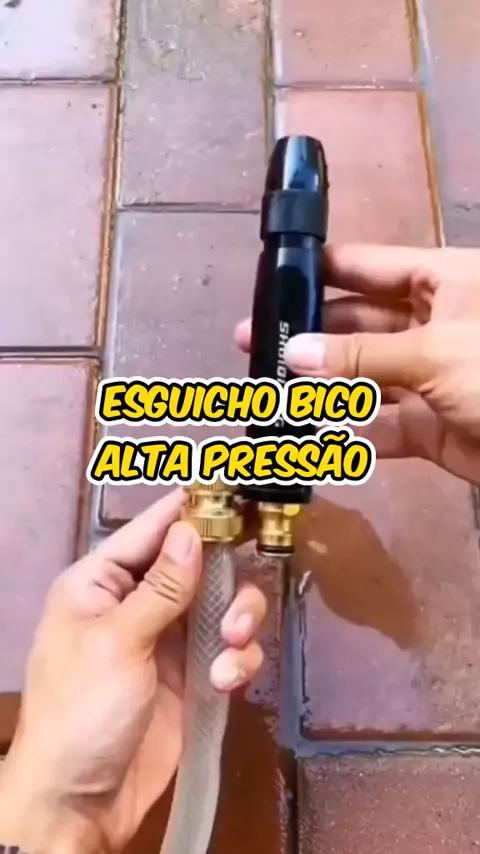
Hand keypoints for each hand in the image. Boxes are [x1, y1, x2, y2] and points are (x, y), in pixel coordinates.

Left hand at [0, 489, 265, 853]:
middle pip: (199, 564)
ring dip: (238, 621)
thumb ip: (161, 587)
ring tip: (231, 644)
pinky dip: (237, 661)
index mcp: (102, 582)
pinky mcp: (193, 675)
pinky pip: (230, 650)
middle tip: (235, 604)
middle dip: (225, 579)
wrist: (81, 801)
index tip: (234, 491)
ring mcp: (168, 639)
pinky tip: (224, 683)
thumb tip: (189, 528)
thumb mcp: (117, 643)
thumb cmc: (82, 711)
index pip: (150, 530)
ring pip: (224, 605)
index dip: (191, 510)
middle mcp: (139, 602)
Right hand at [236, 244, 479, 484]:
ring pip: (362, 377)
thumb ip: (360, 356)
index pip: (368, 266)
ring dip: (320, 386)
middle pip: (357, 323)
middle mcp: (432, 324)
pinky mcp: (430, 428)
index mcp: (441, 283)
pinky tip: (305, 435)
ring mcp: (429, 378)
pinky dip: (346, 434)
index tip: (271, 278)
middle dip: (310, 334)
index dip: (321, 268)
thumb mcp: (434, 352)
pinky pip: (378, 426)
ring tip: (266, 390)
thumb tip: (294, 353)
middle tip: (252, 342)